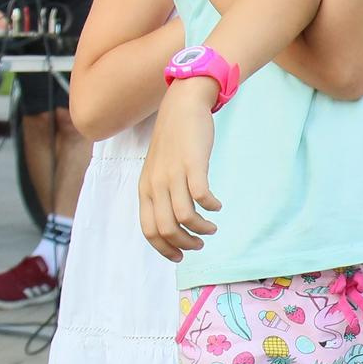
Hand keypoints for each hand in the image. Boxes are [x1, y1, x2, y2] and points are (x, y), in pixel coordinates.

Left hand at [138, 83, 220, 259]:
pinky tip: (217, 205)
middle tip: (200, 244)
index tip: (180, 256)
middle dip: (185, 244)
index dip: (165, 249)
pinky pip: (201, 196)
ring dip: (201, 229)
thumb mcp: (158, 171)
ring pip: (183, 217)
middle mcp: (155, 185)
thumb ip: (160, 193)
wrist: (180, 107)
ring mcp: (173, 175)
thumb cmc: (172, 141)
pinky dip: (211, 207)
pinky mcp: (192, 165)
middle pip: (166, 229)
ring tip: (212, 227)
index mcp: (145, 189)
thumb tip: (173, 221)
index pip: (148, 230)